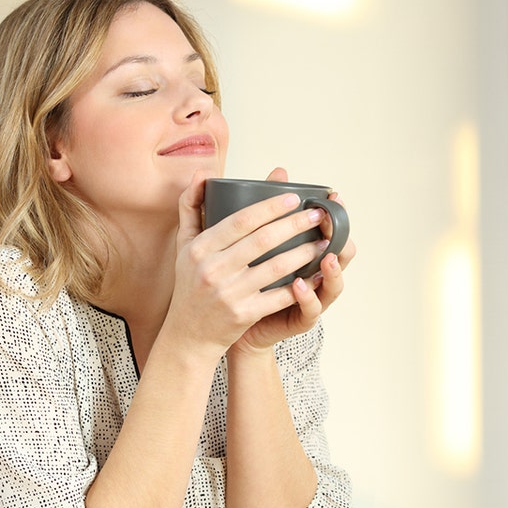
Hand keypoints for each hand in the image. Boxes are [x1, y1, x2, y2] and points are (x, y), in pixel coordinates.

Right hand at [163, 170, 340, 355]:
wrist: (188, 333)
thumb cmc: (190, 284)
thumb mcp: (183, 245)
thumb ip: (190, 206)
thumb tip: (202, 173)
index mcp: (200, 248)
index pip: (241, 220)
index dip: (270, 207)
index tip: (295, 197)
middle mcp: (213, 269)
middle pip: (263, 240)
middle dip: (295, 224)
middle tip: (319, 214)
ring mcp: (228, 293)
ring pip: (276, 267)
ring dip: (305, 252)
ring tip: (324, 242)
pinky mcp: (243, 315)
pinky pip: (279, 297)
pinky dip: (302, 286)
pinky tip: (318, 275)